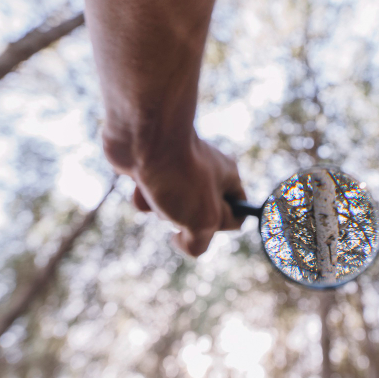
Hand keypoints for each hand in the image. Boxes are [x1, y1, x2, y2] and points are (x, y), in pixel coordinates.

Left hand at [103, 129, 245, 255]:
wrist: (143, 135)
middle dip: (185, 219)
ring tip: (160, 190)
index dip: (223, 226)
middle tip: (183, 204)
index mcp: (228, 179)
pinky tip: (141, 183)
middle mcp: (205, 173)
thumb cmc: (179, 175)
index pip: (237, 214)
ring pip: (170, 209)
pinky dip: (142, 197)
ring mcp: (176, 170)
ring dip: (160, 209)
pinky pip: (149, 197)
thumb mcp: (203, 221)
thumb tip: (182, 241)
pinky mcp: (150, 168)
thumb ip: (201, 242)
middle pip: (199, 216)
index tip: (208, 225)